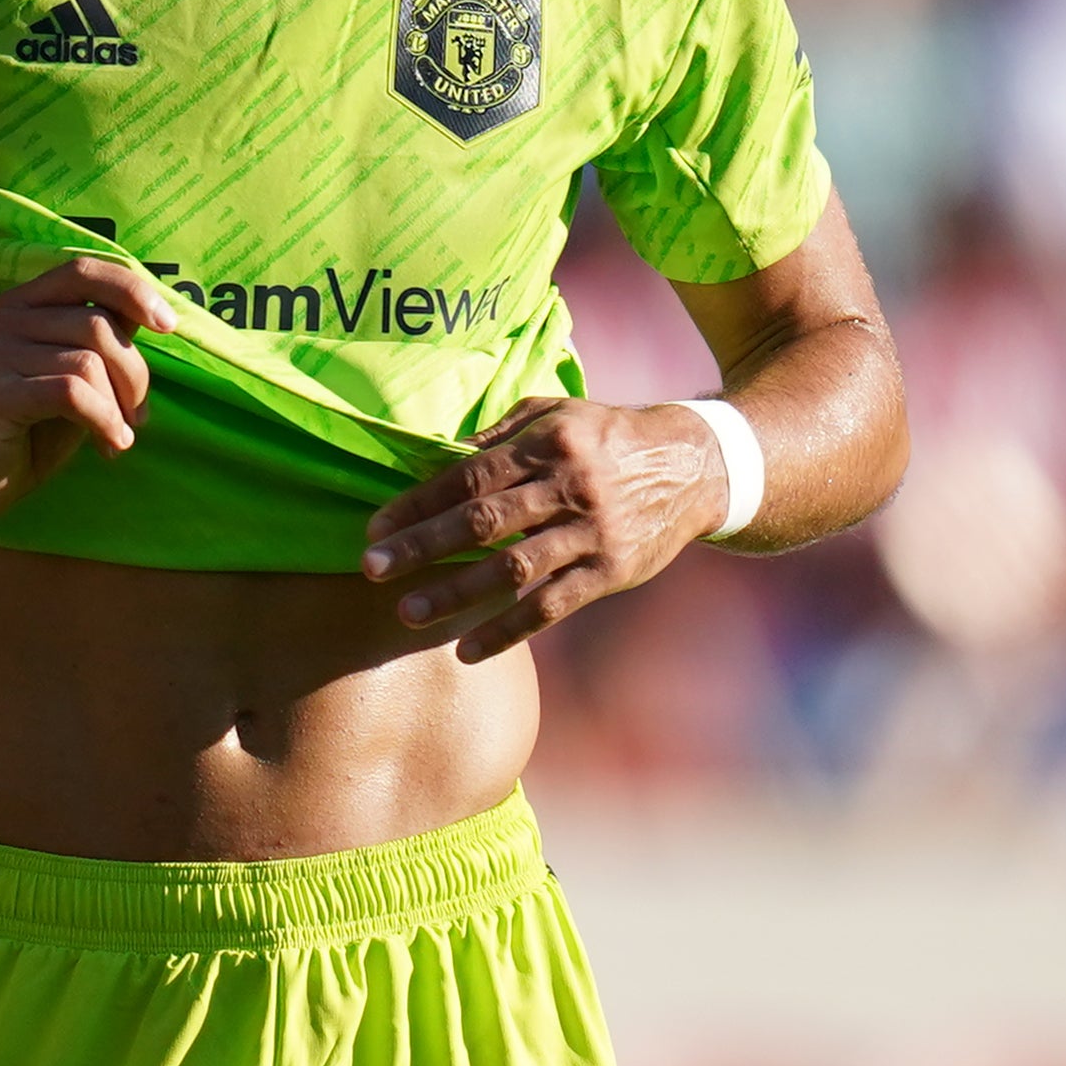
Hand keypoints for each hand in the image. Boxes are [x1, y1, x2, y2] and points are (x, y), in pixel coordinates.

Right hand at [0, 257, 170, 528]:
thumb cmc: (27, 429)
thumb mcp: (72, 377)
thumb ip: (100, 341)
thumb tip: (156, 314)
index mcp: (20, 304)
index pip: (83, 272)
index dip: (131, 290)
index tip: (167, 325)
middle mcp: (0, 318)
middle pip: (97, 325)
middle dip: (134, 376)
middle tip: (138, 417)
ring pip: (89, 361)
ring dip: (120, 406)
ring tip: (119, 437)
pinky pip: (71, 394)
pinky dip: (104, 421)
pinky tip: (110, 446)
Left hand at [357, 397, 723, 660]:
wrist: (693, 467)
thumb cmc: (607, 437)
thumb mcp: (557, 414)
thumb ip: (498, 436)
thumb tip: (435, 457)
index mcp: (548, 443)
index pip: (468, 477)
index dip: (418, 504)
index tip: (375, 527)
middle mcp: (568, 487)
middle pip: (482, 523)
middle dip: (422, 547)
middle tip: (371, 569)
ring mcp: (591, 533)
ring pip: (512, 570)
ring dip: (456, 594)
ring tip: (408, 613)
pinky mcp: (610, 572)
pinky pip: (551, 607)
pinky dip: (507, 631)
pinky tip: (467, 650)